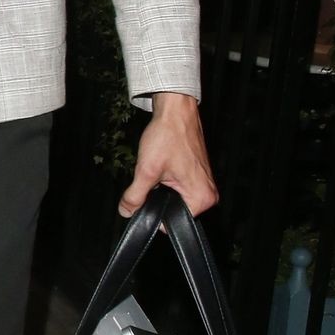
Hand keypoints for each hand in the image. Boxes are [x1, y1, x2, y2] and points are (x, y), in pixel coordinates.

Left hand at [119, 92, 218, 218]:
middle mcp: (208, 195)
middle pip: (172, 211)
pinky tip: (164, 167)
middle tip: (154, 177)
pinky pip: (178, 189)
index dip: (152, 211)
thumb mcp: (147, 169)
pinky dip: (166, 182)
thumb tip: (126, 211)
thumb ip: (135, 196)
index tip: (146, 194)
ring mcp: (204, 186)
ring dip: (161, 189)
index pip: (170, 222)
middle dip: (157, 198)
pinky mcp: (198, 177)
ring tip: (160, 169)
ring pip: (173, 199)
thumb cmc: (168, 135)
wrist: (176, 112)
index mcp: (202, 198)